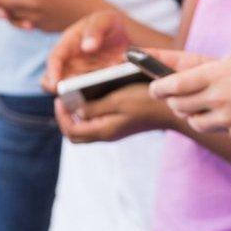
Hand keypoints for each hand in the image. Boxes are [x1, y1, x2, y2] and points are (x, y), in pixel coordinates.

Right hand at [42, 10, 130, 92]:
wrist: (125, 37)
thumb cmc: (109, 25)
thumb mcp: (105, 20)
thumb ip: (96, 30)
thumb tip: (87, 46)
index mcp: (68, 44)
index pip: (54, 58)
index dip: (53, 71)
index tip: (56, 84)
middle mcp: (69, 62)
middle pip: (54, 80)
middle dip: (60, 89)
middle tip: (72, 94)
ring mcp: (79, 75)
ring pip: (69, 91)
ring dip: (76, 95)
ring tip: (91, 94)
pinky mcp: (90, 85)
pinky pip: (87, 95)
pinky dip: (92, 97)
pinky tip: (105, 92)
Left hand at [55, 84, 176, 142]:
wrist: (171, 111)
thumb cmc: (146, 102)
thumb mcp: (118, 100)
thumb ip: (94, 107)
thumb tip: (75, 110)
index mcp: (104, 130)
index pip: (71, 131)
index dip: (61, 116)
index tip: (59, 99)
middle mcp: (107, 134)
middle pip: (76, 134)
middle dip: (66, 118)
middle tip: (64, 101)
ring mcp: (114, 131)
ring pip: (87, 128)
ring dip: (78, 115)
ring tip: (77, 97)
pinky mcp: (120, 125)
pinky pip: (98, 122)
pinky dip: (91, 112)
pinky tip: (95, 96)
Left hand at [150, 55, 230, 140]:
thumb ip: (215, 67)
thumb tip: (190, 71)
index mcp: (216, 73)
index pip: (173, 83)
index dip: (158, 86)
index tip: (152, 86)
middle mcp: (216, 96)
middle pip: (178, 104)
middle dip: (172, 100)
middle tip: (173, 96)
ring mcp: (225, 117)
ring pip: (192, 120)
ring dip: (190, 113)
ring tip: (198, 105)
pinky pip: (215, 129)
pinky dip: (214, 123)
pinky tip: (226, 115)